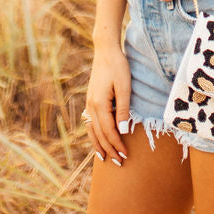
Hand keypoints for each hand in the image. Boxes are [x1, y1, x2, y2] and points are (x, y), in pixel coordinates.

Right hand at [83, 47, 130, 165]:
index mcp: (99, 104)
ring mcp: (89, 103)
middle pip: (99, 134)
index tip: (125, 155)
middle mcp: (91, 106)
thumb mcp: (124, 87)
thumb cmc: (118, 66)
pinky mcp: (90, 100)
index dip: (116, 145)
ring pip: (92, 130)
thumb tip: (122, 130)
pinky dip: (93, 134)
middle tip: (119, 162)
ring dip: (99, 145)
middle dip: (109, 149)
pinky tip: (97, 140)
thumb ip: (123, 109)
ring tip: (104, 158)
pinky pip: (90, 122)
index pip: (108, 131)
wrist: (105, 50)